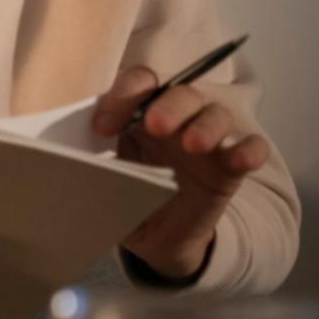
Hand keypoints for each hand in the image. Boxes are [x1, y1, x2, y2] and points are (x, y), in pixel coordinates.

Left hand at [93, 65, 270, 279]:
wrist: (155, 234)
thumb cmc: (126, 194)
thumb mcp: (103, 180)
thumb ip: (91, 164)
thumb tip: (66, 163)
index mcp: (140, 112)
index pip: (139, 84)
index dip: (122, 96)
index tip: (102, 128)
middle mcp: (177, 118)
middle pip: (182, 93)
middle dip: (168, 105)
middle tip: (153, 124)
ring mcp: (208, 140)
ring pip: (216, 115)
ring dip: (206, 125)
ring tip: (192, 145)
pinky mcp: (231, 167)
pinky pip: (252, 147)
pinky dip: (248, 150)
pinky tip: (238, 160)